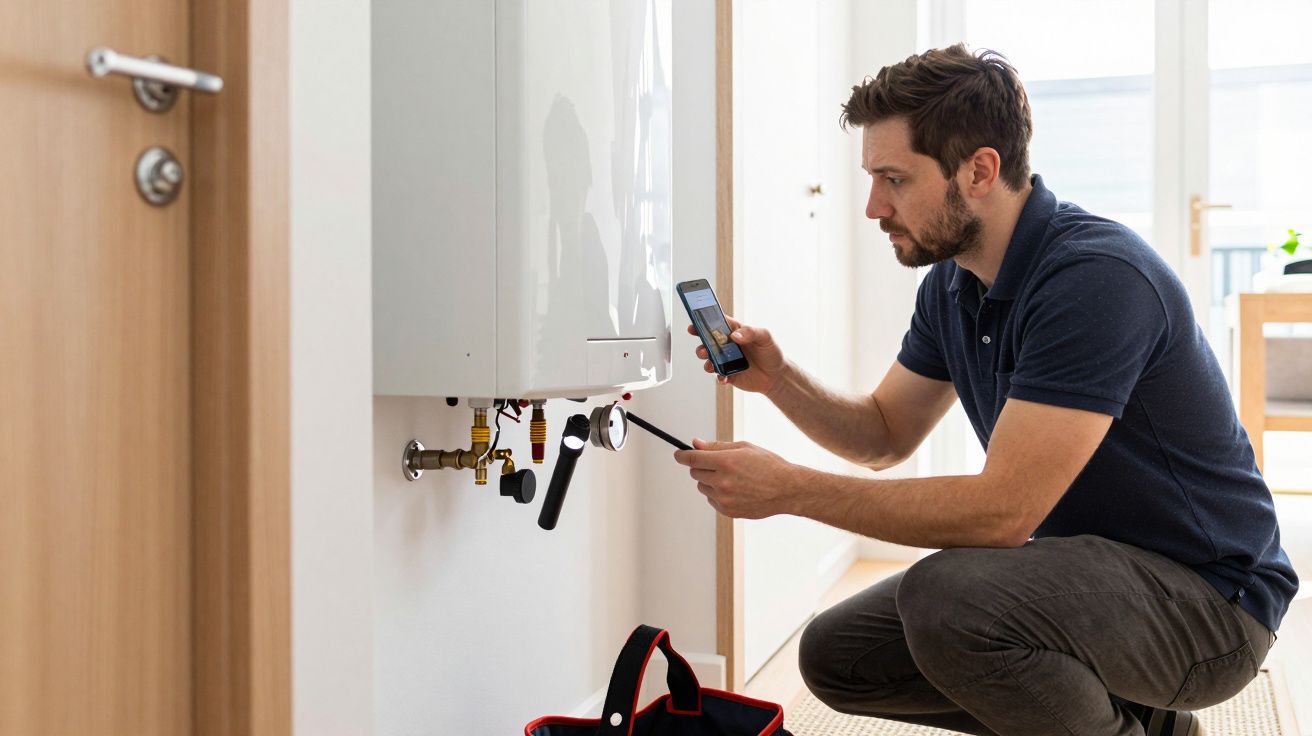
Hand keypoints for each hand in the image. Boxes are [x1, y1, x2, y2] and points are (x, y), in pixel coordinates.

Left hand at [672, 438, 799, 518]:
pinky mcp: (727, 511)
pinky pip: (711, 500)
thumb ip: (716, 446)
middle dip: (701, 466)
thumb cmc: (768, 465)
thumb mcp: (744, 448)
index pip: (692, 458)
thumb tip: (696, 444)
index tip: (678, 454)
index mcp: (726, 462)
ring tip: (731, 478)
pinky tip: (736, 490)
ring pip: (702, 487)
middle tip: (718, 464)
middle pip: (694, 473)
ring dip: (709, 481)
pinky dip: (717, 494)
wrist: (786, 490)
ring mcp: (724, 498)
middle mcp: (722, 481)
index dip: (682, 455)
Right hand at [686, 316, 786, 394]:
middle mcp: (727, 345)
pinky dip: (719, 377)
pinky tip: (724, 377)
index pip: (715, 323)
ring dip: (707, 362)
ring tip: (711, 365)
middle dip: (701, 345)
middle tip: (703, 349)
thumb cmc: (771, 352)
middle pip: (707, 342)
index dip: (702, 323)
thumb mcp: (764, 336)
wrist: (777, 376)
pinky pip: (718, 376)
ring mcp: (726, 360)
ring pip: (709, 360)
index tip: (694, 325)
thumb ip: (750, 332)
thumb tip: (734, 335)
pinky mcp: (728, 374)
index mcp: (734, 331)